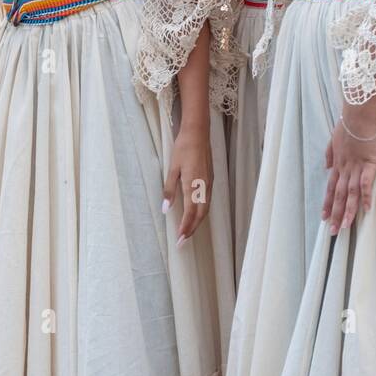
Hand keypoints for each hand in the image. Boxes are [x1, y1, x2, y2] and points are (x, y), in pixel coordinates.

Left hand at [162, 124, 212, 242]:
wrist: (198, 133)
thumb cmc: (183, 148)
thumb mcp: (173, 168)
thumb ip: (169, 190)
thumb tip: (165, 209)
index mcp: (193, 185)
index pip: (190, 213)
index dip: (185, 228)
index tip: (179, 239)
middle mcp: (204, 187)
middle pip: (200, 215)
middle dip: (192, 229)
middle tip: (183, 241)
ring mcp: (209, 183)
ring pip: (206, 209)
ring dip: (198, 222)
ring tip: (188, 232)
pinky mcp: (210, 179)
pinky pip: (207, 201)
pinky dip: (202, 212)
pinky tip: (196, 214)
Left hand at [321, 106, 375, 233]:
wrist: (359, 114)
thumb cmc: (348, 124)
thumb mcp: (333, 138)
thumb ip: (329, 154)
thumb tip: (326, 166)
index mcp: (337, 163)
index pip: (331, 187)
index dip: (328, 203)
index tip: (324, 216)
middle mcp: (344, 168)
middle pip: (339, 195)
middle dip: (335, 214)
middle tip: (332, 231)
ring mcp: (356, 167)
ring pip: (350, 193)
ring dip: (348, 211)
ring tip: (345, 226)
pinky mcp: (369, 163)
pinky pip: (366, 183)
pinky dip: (365, 196)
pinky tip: (366, 209)